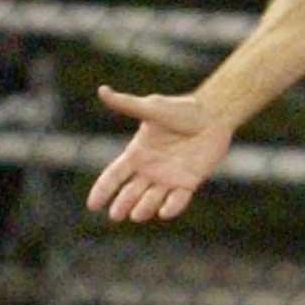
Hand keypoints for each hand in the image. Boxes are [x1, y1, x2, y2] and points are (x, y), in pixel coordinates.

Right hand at [87, 88, 233, 223]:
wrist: (213, 116)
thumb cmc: (181, 110)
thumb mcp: (152, 108)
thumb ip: (127, 104)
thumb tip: (102, 90)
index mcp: (137, 154)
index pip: (114, 175)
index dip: (102, 190)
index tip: (92, 206)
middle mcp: (149, 170)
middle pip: (130, 193)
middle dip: (122, 204)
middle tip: (116, 215)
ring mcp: (169, 178)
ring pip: (152, 200)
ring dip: (144, 208)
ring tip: (137, 215)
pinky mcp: (188, 182)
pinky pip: (178, 200)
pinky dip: (171, 207)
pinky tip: (164, 213)